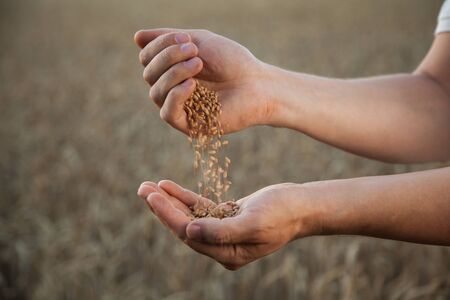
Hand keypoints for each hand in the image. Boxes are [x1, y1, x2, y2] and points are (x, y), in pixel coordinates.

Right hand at [134, 28, 273, 133]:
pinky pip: (167, 113)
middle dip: (168, 58)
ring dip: (174, 73)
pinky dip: (175, 96)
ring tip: (198, 65)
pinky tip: (192, 85)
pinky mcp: (189, 125)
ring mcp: (180, 107)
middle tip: (194, 52)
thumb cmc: (233, 61)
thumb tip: (136, 37)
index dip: (160, 46)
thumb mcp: (200, 40)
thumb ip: (168, 38)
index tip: (187, 40)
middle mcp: (172, 88)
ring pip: (156, 92)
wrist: (258, 84)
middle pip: (149, 74)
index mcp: (172, 68)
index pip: (147, 58)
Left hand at [137, 180, 313, 269]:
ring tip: (148, 186)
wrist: (301, 205)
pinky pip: (199, 208)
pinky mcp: (226, 217)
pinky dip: (184, 197)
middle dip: (162, 208)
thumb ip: (221, 231)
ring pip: (188, 216)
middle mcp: (221, 246)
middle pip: (184, 226)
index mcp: (227, 253)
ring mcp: (223, 232)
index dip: (168, 215)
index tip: (152, 196)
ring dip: (169, 201)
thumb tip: (189, 231)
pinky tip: (168, 186)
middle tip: (142, 189)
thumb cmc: (282, 213)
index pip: (189, 234)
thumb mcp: (254, 222)